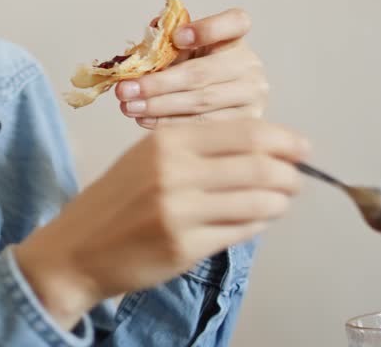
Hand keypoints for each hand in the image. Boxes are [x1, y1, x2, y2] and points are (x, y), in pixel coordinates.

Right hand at [12, 119, 307, 327]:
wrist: (77, 248)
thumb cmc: (117, 200)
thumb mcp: (147, 158)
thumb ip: (198, 150)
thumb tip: (266, 149)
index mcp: (166, 139)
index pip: (246, 133)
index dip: (285, 141)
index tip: (303, 149)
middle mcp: (174, 170)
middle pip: (261, 165)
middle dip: (290, 175)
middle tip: (295, 181)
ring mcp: (180, 210)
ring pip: (260, 201)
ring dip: (279, 203)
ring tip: (277, 203)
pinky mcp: (186, 246)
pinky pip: (242, 231)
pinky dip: (256, 225)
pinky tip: (250, 222)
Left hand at [116, 8, 267, 128]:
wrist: (216, 98)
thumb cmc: (192, 66)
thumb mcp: (181, 50)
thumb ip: (166, 43)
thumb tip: (144, 42)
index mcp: (236, 35)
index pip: (235, 22)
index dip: (206, 29)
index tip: (176, 36)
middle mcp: (250, 64)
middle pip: (202, 73)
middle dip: (158, 83)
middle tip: (125, 89)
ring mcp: (253, 95)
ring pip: (201, 102)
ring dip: (159, 106)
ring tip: (129, 106)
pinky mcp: (246, 122)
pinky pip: (204, 125)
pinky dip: (170, 123)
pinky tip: (145, 120)